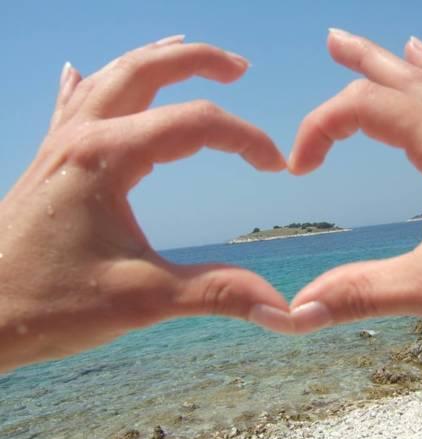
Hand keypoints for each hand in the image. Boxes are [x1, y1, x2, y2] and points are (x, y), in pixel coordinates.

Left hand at [0, 36, 292, 371]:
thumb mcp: (142, 299)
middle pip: (146, 70)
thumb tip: (281, 309)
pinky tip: (81, 70)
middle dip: (198, 60)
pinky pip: (73, 103)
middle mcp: (80, 137)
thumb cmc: (47, 305)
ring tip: (186, 53)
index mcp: (106, 157)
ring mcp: (60, 145)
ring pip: (110, 77)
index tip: (275, 167)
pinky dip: (92, 81)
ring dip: (153, 60)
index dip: (246, 139)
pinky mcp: (50, 162)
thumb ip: (216, 293)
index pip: (196, 124)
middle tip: (239, 68)